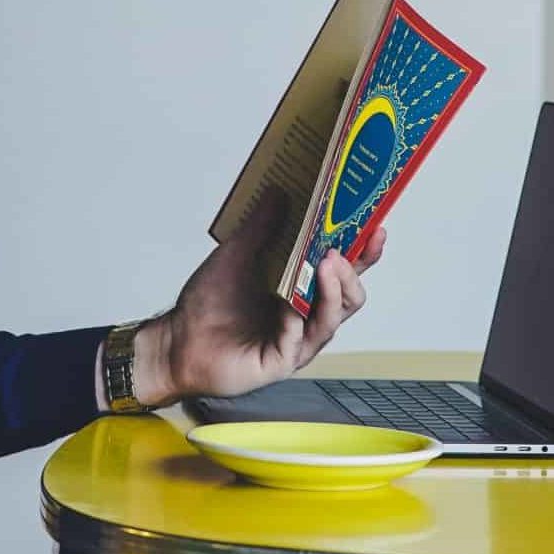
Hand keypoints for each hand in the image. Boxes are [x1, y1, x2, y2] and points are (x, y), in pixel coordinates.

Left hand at [132, 192, 386, 405]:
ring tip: (326, 264)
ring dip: (333, 289)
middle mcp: (305, 315)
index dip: (363, 252)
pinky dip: (300, 319)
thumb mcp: (234, 256)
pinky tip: (292, 304)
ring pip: (333, 317)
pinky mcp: (283, 360)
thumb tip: (278, 193)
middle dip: (352, 271)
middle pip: (348, 295)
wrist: (177, 341)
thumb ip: (259, 228)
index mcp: (300, 290)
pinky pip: (302, 340)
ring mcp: (297, 340)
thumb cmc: (207, 305)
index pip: (342, 270)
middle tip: (340, 249)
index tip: (375, 228)